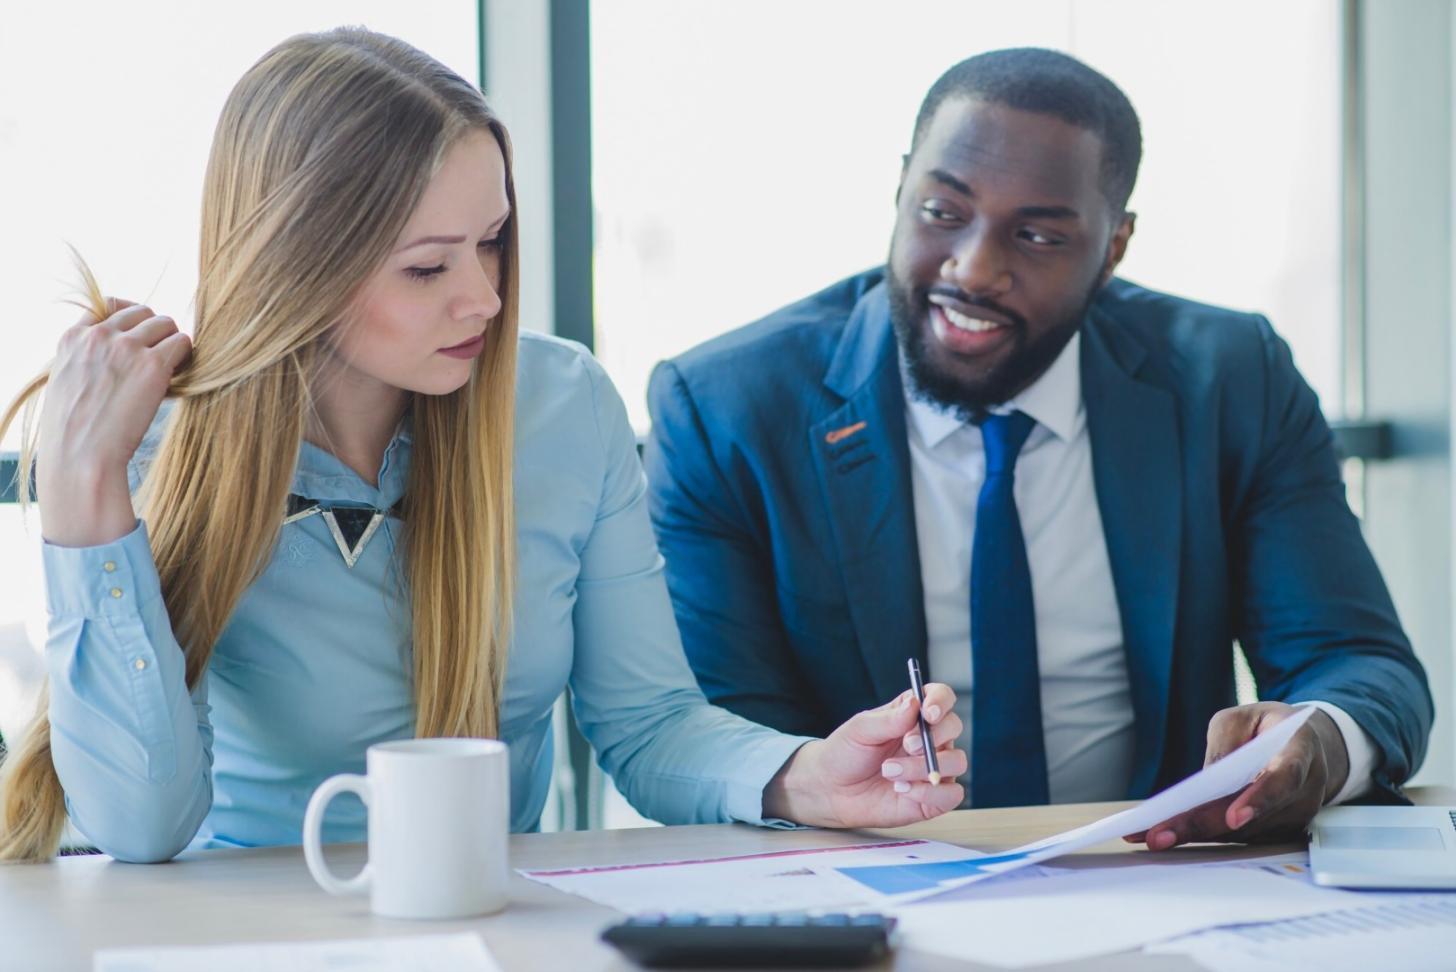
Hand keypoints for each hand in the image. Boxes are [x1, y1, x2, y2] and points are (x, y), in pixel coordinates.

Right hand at [37, 300, 190, 546]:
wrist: (81, 457)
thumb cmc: (74, 432)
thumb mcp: (65, 384)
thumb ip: (85, 360)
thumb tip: (115, 356)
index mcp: (72, 338)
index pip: (108, 306)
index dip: (129, 322)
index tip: (138, 340)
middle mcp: (99, 336)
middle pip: (143, 312)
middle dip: (155, 332)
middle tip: (158, 359)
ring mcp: (127, 347)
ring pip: (166, 323)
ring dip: (172, 343)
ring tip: (170, 370)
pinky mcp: (153, 365)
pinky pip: (183, 343)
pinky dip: (187, 356)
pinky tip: (179, 377)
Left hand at [762, 684, 965, 827]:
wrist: (831, 790)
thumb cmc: (845, 754)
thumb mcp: (860, 730)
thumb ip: (889, 719)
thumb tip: (915, 704)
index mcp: (912, 715)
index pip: (941, 697)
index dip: (941, 701)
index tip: (928, 712)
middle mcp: (929, 739)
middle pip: (954, 726)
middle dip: (933, 736)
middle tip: (906, 745)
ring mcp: (933, 768)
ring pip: (956, 761)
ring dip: (924, 767)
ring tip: (890, 771)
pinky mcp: (933, 797)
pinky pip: (952, 794)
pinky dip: (930, 792)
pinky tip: (902, 790)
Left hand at [1124, 702, 1349, 849]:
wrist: (1308, 746)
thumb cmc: (1268, 727)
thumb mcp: (1243, 718)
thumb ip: (1225, 741)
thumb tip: (1206, 779)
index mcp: (1300, 751)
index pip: (1284, 779)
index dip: (1260, 799)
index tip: (1234, 817)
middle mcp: (1304, 790)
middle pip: (1252, 816)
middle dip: (1203, 826)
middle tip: (1159, 835)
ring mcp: (1295, 816)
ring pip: (1243, 833)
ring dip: (1197, 835)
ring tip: (1153, 835)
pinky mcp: (1279, 832)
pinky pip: (1241, 837)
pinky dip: (1205, 836)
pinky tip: (1172, 834)